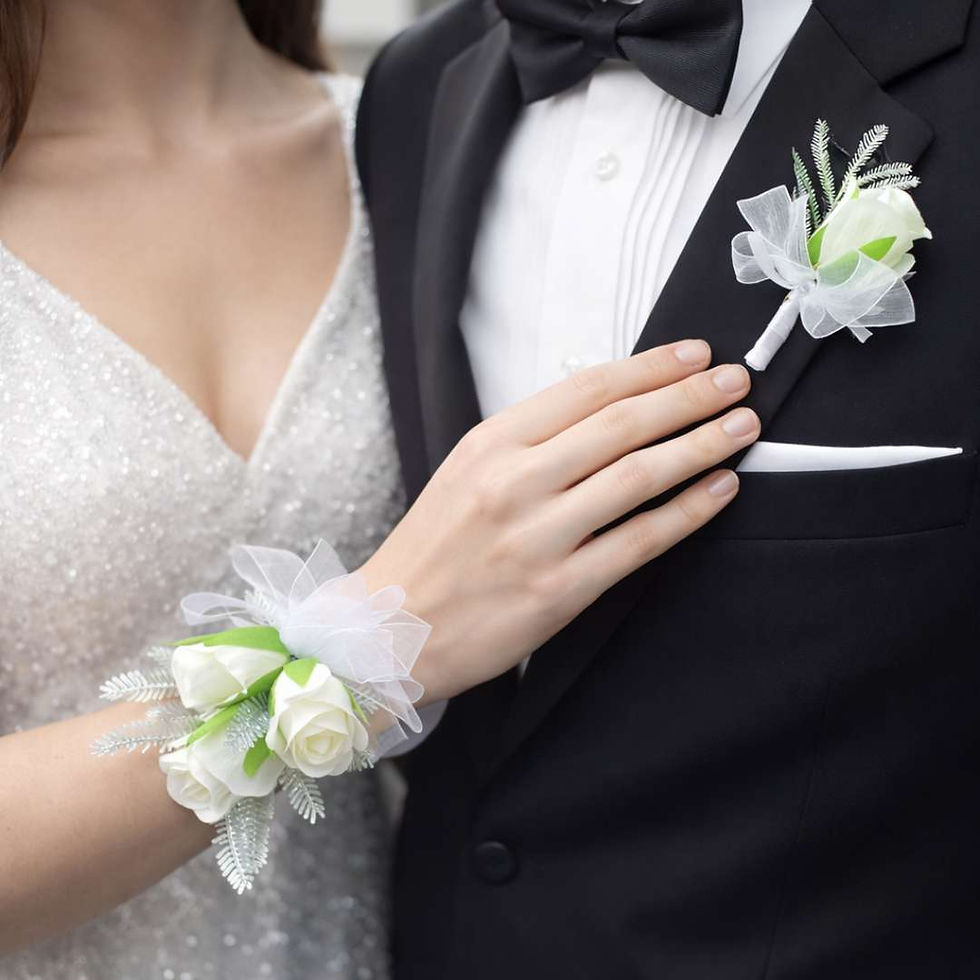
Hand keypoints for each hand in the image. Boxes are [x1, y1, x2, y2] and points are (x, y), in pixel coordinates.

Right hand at [360, 340, 757, 701]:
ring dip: (701, 444)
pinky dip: (688, 511)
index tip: (693, 354)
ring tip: (742, 426)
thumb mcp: (465, 472)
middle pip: (621, 424)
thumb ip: (528, 442)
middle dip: (689, 396)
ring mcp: (537, 536)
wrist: (391, 629)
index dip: (649, 367)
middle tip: (735, 379)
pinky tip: (720, 489)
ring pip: (638, 476)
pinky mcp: (558, 590)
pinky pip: (639, 541)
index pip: (586, 389)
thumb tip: (610, 409)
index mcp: (490, 444)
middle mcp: (514, 482)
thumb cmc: (434, 549)